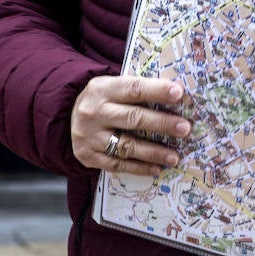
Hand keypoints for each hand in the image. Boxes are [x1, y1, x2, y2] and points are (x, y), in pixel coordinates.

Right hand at [70, 75, 191, 175]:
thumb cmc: (105, 99)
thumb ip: (140, 90)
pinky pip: (117, 164)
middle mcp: (93, 112)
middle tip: (185, 128)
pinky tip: (157, 168)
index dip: (157, 91)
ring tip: (175, 156)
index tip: (179, 94)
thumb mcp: (115, 87)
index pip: (133, 89)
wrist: (69, 116)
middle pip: (132, 118)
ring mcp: (89, 136)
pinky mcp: (88, 156)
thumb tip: (178, 95)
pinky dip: (139, 168)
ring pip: (126, 146)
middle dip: (161, 124)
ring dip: (154, 152)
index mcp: (103, 89)